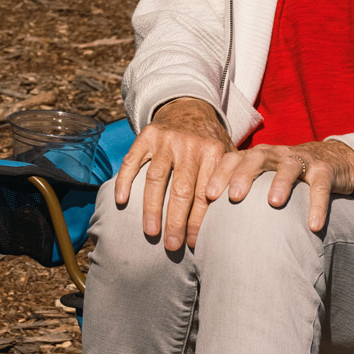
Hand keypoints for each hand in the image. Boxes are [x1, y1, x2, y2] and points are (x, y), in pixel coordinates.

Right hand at [111, 96, 234, 252]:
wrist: (190, 107)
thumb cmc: (210, 143)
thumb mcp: (228, 157)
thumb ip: (229, 182)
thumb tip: (231, 224)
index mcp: (214, 152)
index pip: (205, 194)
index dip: (199, 222)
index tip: (194, 244)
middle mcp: (190, 145)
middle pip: (181, 189)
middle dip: (176, 221)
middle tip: (171, 246)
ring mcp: (166, 139)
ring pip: (156, 178)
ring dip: (151, 208)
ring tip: (150, 232)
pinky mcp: (146, 134)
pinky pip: (132, 160)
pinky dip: (125, 180)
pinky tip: (121, 201)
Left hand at [204, 139, 353, 232]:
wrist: (331, 159)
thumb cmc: (286, 175)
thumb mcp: (264, 177)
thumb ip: (245, 191)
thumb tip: (214, 224)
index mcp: (256, 155)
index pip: (232, 159)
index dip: (219, 175)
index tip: (208, 196)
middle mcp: (275, 154)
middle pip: (255, 158)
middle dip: (243, 176)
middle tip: (235, 197)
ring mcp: (301, 160)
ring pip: (288, 167)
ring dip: (280, 183)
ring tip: (273, 203)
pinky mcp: (324, 171)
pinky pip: (320, 187)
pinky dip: (317, 205)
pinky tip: (313, 226)